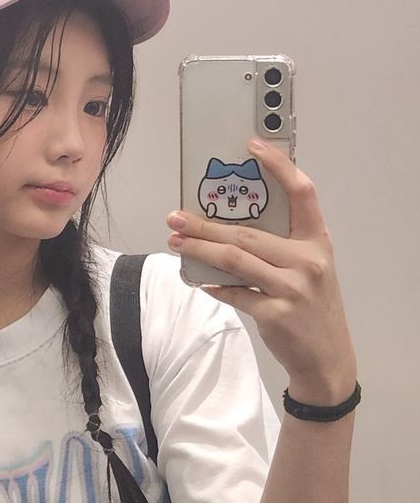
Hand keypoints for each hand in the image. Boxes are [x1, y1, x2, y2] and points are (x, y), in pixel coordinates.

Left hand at [166, 139, 355, 393]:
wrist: (327, 358)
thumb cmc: (311, 305)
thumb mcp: (309, 269)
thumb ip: (279, 246)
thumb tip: (225, 228)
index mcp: (317, 241)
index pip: (303, 193)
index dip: (279, 166)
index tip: (252, 145)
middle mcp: (308, 261)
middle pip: (248, 233)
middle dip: (206, 224)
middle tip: (175, 216)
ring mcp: (293, 288)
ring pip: (235, 259)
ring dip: (199, 249)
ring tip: (175, 241)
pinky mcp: (276, 314)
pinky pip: (235, 293)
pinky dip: (214, 287)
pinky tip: (199, 282)